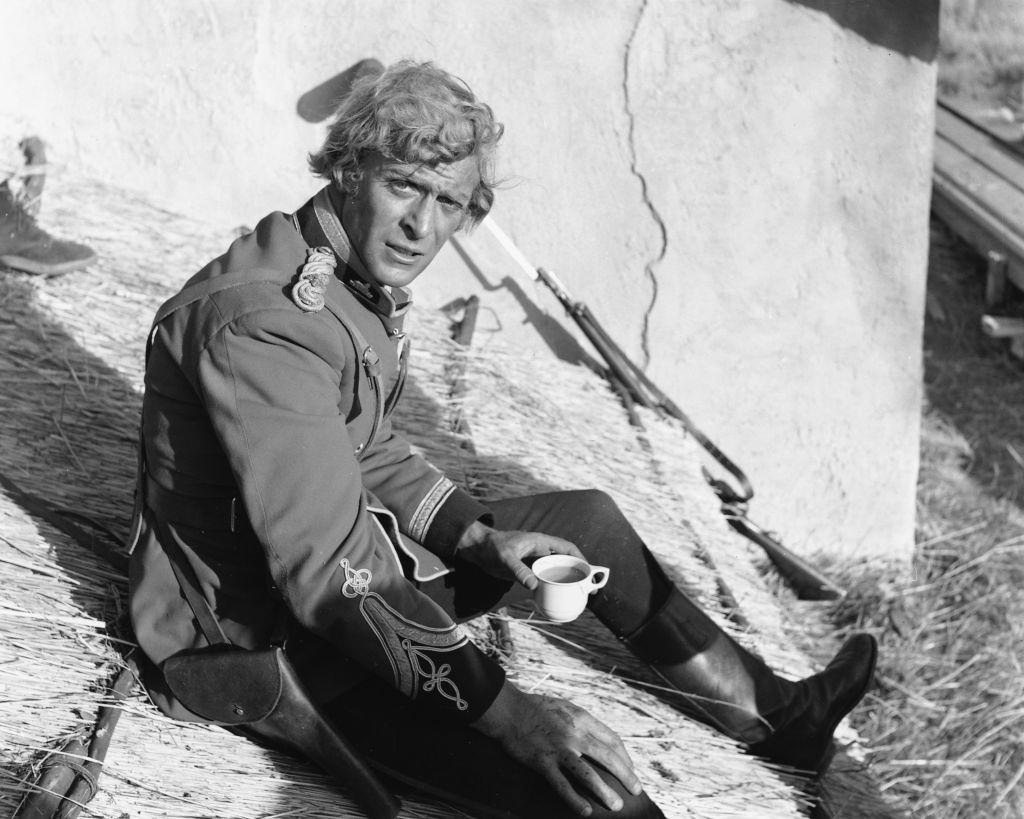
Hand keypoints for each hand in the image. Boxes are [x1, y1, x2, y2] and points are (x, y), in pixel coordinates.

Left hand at [456, 522, 584, 589]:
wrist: (478, 551)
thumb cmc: (493, 547)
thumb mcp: (506, 558)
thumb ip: (519, 570)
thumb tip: (534, 586)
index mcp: (541, 543)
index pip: (567, 548)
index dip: (580, 559)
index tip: (590, 571)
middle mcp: (541, 553)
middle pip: (565, 563)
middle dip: (578, 574)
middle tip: (589, 590)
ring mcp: (535, 563)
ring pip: (556, 573)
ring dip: (567, 583)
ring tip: (578, 597)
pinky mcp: (528, 573)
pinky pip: (545, 581)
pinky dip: (552, 589)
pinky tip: (556, 600)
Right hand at [472, 681, 642, 814]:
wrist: (508, 710)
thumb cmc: (535, 708)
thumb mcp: (564, 707)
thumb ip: (580, 721)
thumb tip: (596, 736)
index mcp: (581, 718)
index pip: (611, 738)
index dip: (624, 756)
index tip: (629, 768)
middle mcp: (574, 733)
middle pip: (608, 756)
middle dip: (625, 775)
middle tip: (636, 790)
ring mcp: (559, 748)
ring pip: (588, 774)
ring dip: (605, 791)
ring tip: (616, 805)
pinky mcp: (542, 762)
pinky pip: (562, 785)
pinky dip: (575, 800)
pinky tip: (586, 811)